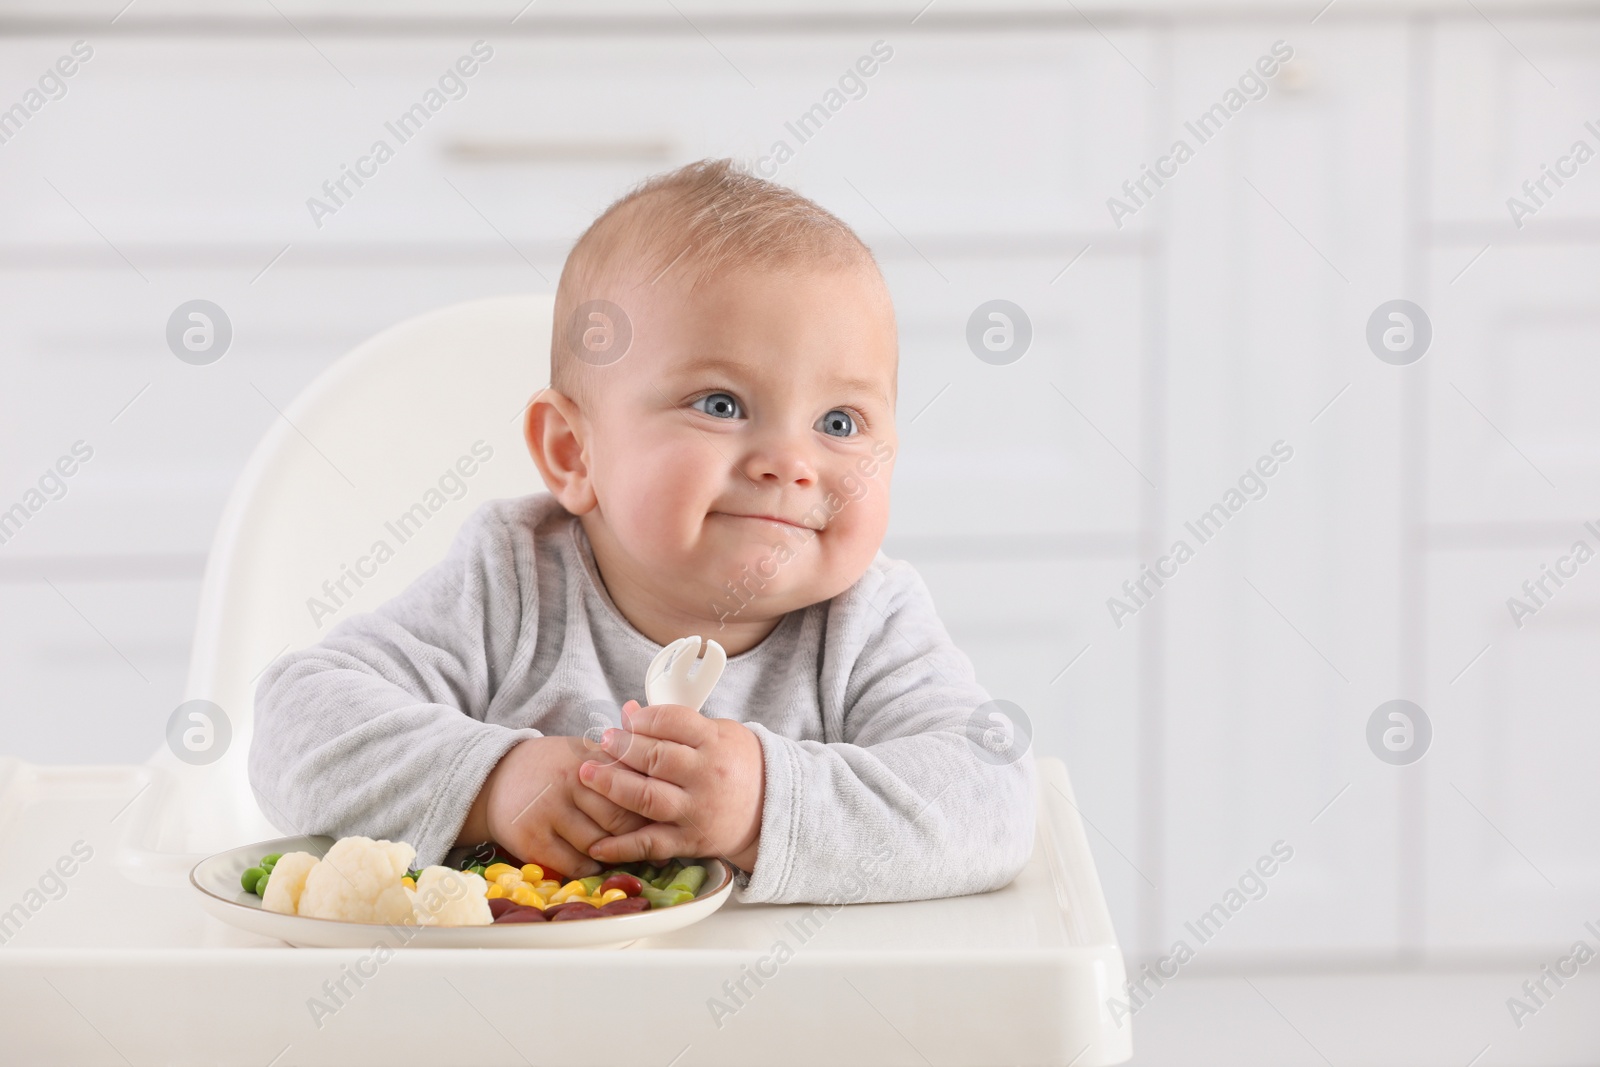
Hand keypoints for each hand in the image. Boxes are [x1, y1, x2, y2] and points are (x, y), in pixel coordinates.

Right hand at [458, 735, 650, 877]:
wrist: (493, 777)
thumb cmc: (551, 768)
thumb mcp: (584, 753)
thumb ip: (621, 764)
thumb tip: (666, 782)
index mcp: (588, 757)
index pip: (634, 785)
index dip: (653, 806)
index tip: (664, 818)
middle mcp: (569, 782)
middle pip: (620, 819)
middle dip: (638, 835)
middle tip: (648, 842)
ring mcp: (548, 812)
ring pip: (599, 845)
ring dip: (615, 854)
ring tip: (622, 853)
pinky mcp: (531, 839)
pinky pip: (574, 864)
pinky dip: (590, 868)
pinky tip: (595, 861)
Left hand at [577, 700, 764, 870]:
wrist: (771, 808)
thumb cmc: (738, 764)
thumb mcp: (717, 733)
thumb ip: (675, 724)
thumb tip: (629, 711)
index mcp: (716, 743)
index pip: (673, 722)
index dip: (643, 719)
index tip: (627, 720)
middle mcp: (707, 777)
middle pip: (655, 758)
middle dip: (620, 748)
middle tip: (602, 741)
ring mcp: (697, 811)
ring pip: (647, 799)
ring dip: (611, 786)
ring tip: (587, 774)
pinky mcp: (690, 842)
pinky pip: (650, 844)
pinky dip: (621, 847)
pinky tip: (596, 843)